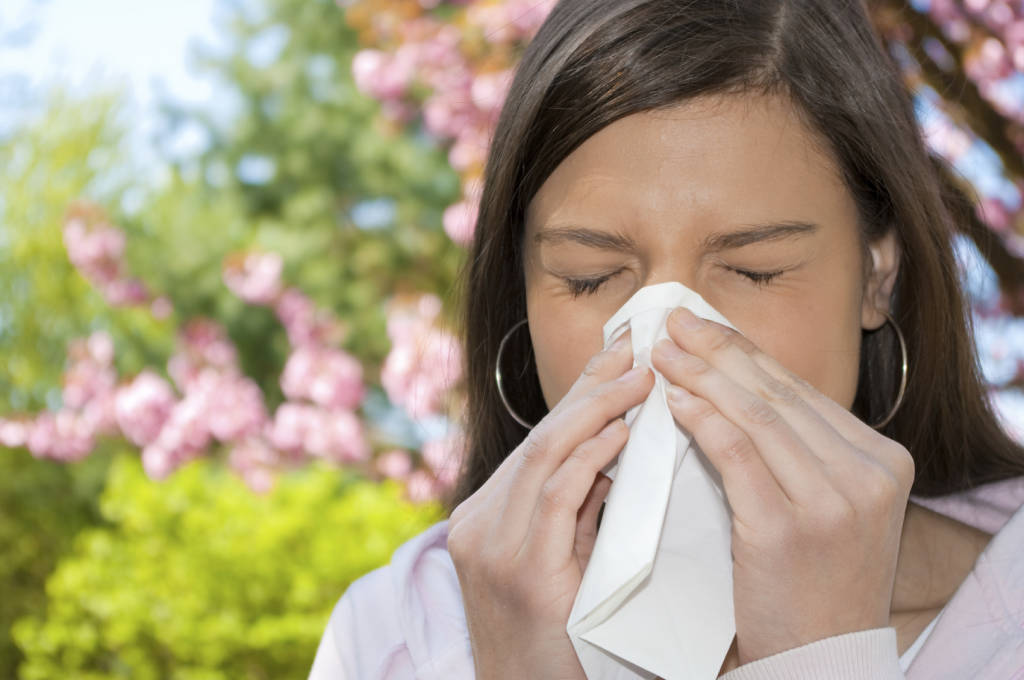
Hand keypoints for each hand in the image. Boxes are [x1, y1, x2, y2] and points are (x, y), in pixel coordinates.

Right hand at [448, 329, 653, 678]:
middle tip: (633, 350)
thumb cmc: (555, 640)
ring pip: (544, 455)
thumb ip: (575, 510)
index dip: (578, 394)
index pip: (538, 441)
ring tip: (640, 380)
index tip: (616, 355)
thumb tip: (617, 453)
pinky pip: (557, 498)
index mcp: (485, 517)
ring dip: (597, 411)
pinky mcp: (523, 575)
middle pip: (540, 437)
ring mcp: (495, 548)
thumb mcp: (556, 563)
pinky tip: (622, 434)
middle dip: (590, 388)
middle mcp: (480, 524)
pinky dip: (591, 459)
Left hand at [650, 307, 913, 664]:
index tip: (704, 326)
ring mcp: (833, 501)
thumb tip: (734, 382)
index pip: (801, 390)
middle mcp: (868, 473)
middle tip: (673, 322)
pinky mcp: (788, 528)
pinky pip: (736, 455)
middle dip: (719, 351)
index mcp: (883, 459)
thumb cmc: (814, 581)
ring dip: (701, 376)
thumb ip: (800, 449)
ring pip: (756, 415)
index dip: (746, 352)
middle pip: (778, 394)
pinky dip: (701, 420)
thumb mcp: (830, 505)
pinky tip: (673, 400)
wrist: (822, 658)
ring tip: (662, 353)